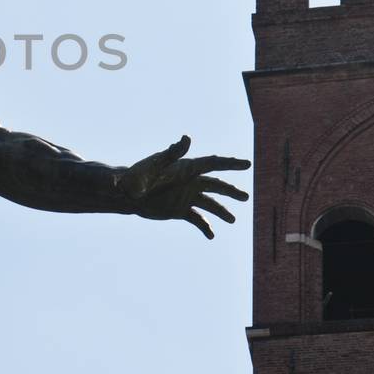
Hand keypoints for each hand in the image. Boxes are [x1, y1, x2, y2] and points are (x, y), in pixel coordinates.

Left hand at [118, 134, 249, 238]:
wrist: (126, 193)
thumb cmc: (137, 175)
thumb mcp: (156, 164)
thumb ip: (172, 153)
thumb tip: (187, 137)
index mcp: (186, 168)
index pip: (213, 164)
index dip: (231, 164)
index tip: (247, 164)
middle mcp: (190, 182)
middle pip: (216, 185)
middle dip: (231, 191)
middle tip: (246, 197)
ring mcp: (186, 196)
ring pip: (210, 204)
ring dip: (222, 211)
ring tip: (233, 220)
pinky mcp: (180, 210)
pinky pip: (197, 220)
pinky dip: (205, 227)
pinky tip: (212, 236)